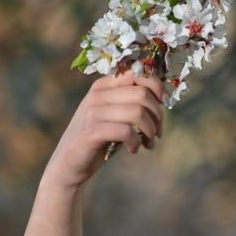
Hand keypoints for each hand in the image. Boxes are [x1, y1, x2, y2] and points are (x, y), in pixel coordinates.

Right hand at [44, 73, 166, 187]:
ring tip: (148, 143)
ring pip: (138, 112)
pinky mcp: (91, 132)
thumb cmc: (99, 139)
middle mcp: (97, 95)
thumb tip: (163, 98)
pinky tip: (134, 149)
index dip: (157, 86)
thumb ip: (131, 102)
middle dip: (158, 116)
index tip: (165, 103)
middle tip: (157, 133)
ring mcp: (92, 112)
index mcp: (104, 85)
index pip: (136, 72)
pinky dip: (136, 142)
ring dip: (150, 131)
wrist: (70, 163)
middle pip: (142, 94)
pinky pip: (127, 131)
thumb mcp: (115, 115)